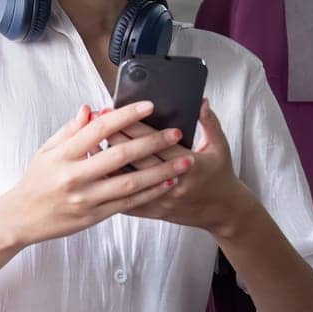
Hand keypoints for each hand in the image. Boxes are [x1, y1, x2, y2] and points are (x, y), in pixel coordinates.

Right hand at [0, 101, 189, 248]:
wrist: (22, 218)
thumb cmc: (36, 181)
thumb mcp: (47, 150)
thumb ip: (71, 129)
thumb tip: (90, 108)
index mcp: (64, 154)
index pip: (100, 128)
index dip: (126, 115)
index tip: (148, 106)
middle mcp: (75, 176)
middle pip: (120, 155)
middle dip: (151, 142)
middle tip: (175, 133)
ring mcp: (86, 198)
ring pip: (130, 182)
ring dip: (160, 171)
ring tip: (183, 160)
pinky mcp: (94, 215)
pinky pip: (128, 203)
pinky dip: (150, 192)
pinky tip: (166, 182)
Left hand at [109, 99, 256, 232]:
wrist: (223, 212)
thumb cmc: (220, 175)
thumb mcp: (220, 146)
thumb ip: (209, 121)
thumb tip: (199, 99)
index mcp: (190, 165)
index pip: (154, 142)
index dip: (131, 125)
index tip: (113, 111)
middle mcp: (173, 184)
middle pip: (135, 159)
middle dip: (113, 138)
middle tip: (95, 122)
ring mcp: (161, 200)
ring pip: (126, 182)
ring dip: (107, 163)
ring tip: (89, 146)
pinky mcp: (153, 212)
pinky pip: (126, 202)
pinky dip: (111, 188)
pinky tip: (97, 174)